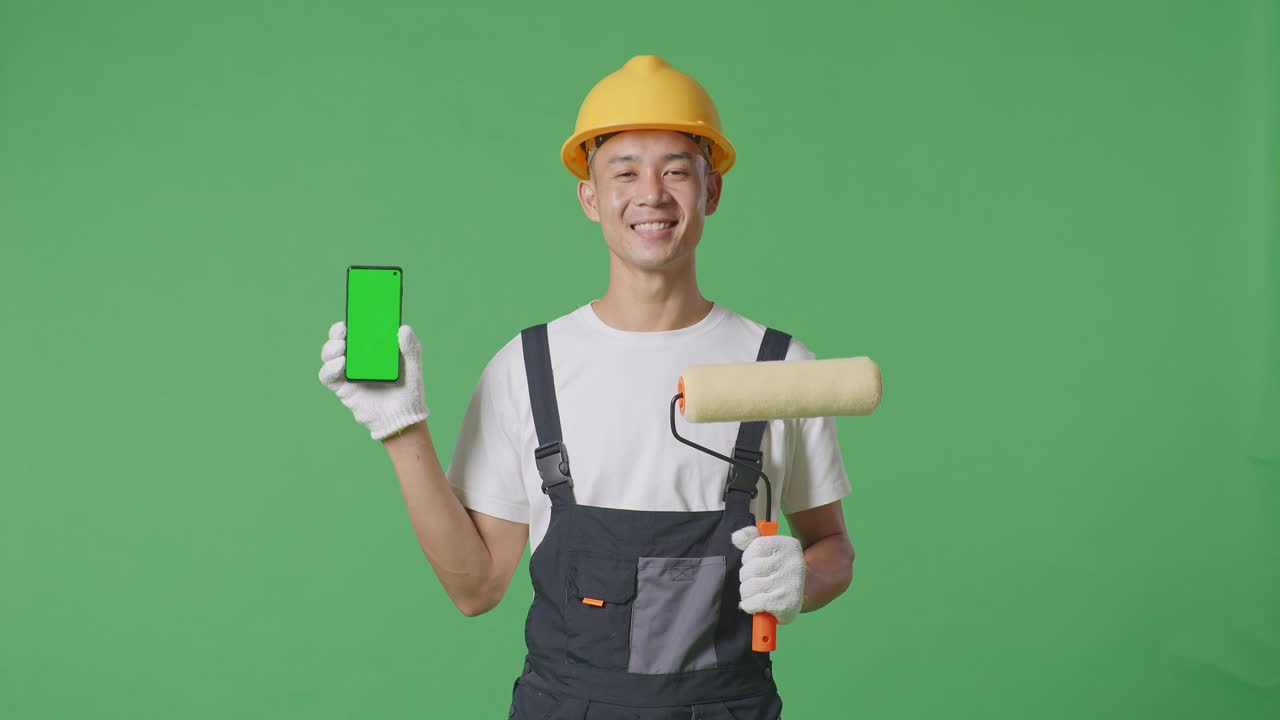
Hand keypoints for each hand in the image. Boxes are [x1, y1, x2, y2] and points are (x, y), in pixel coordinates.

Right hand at [318, 320, 429, 439]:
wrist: (402, 418)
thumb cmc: (409, 390)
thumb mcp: (414, 367)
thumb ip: (411, 348)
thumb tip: (404, 328)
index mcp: (372, 348)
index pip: (357, 329)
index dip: (352, 319)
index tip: (354, 313)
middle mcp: (357, 357)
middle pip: (338, 339)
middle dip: (336, 332)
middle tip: (344, 330)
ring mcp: (347, 372)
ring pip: (328, 354)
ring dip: (331, 348)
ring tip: (342, 348)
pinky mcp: (342, 388)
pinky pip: (327, 376)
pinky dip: (329, 369)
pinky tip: (341, 365)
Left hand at [731, 525, 805, 624]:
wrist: (800, 595)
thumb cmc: (777, 568)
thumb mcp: (768, 547)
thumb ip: (750, 538)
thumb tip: (737, 537)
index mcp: (789, 545)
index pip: (757, 546)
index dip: (749, 557)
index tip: (756, 562)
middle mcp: (792, 563)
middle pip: (750, 569)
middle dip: (746, 577)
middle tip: (758, 580)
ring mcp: (789, 584)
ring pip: (748, 587)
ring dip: (747, 593)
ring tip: (758, 593)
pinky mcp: (784, 603)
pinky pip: (753, 603)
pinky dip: (749, 605)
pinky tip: (756, 604)